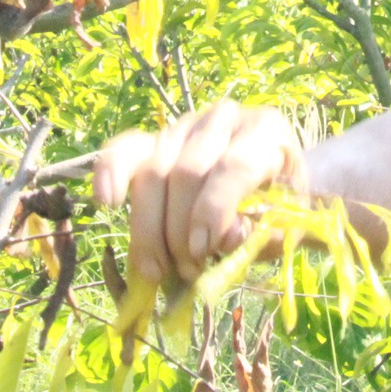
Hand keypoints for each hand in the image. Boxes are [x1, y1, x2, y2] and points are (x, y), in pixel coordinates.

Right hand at [92, 101, 306, 287]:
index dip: (213, 210)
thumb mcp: (283, 223)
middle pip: (186, 173)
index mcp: (265, 131)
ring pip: (152, 171)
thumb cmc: (278, 204)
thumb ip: (261, 232)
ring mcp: (185, 125)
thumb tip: (222, 239)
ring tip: (157, 268)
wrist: (270, 180)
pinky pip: (126, 149)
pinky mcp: (155, 138)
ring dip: (149, 228)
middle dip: (179, 230)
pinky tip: (107, 200)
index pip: (233, 166)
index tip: (203, 251)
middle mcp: (223, 119)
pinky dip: (111, 171)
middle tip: (185, 272)